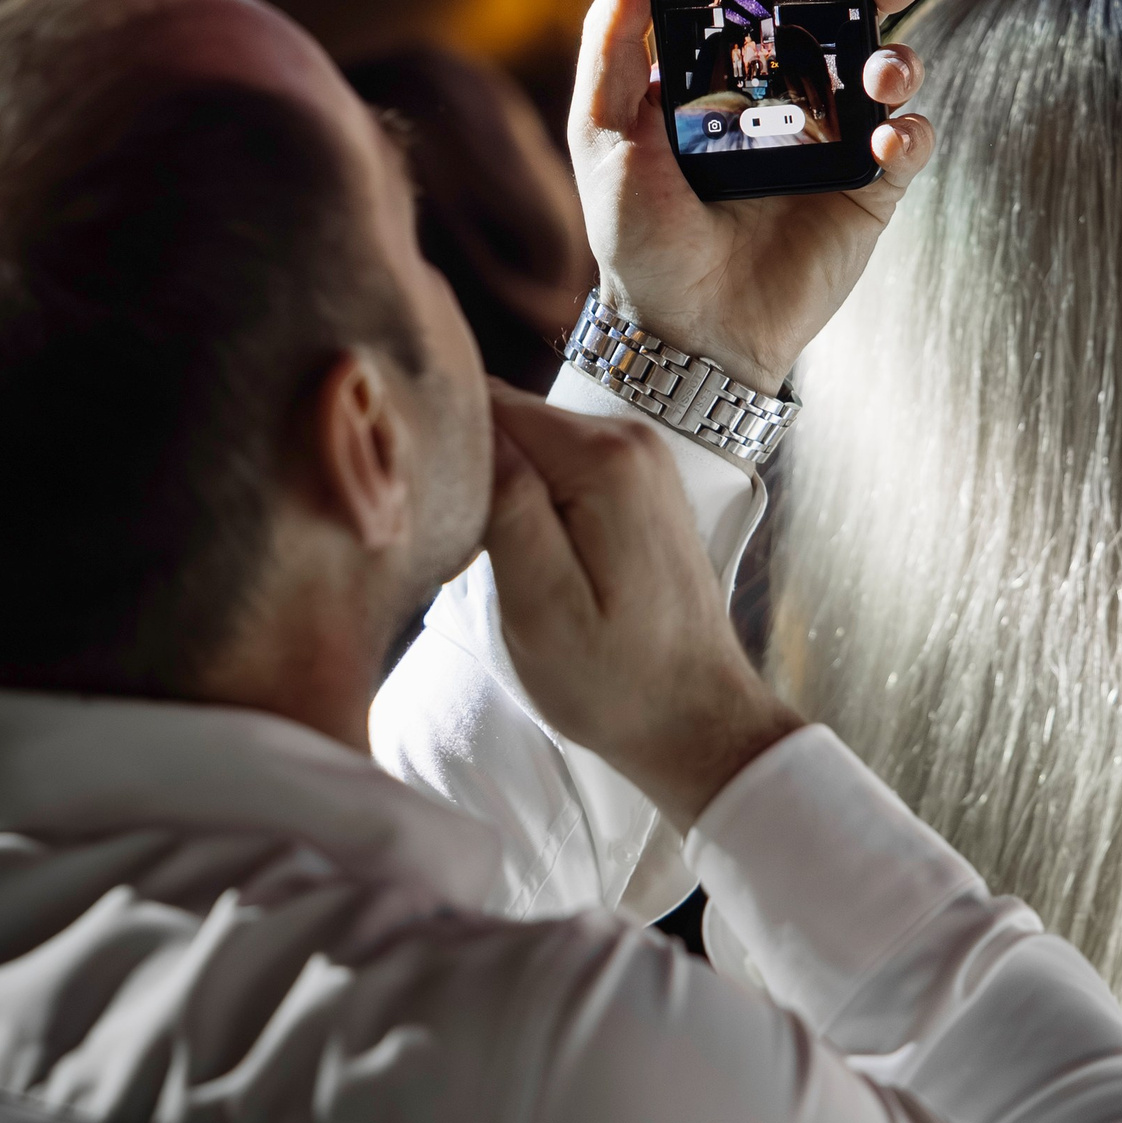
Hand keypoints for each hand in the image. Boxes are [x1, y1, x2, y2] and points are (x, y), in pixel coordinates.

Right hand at [483, 383, 798, 828]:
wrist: (696, 718)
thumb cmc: (614, 682)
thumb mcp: (543, 609)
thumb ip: (508, 510)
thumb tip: (469, 427)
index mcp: (604, 460)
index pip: (488, 404)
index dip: (445, 448)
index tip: (425, 509)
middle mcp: (628, 437)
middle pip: (508, 415)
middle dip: (468, 467)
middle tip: (454, 547)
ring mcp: (638, 455)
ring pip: (527, 438)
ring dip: (493, 486)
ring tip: (485, 558)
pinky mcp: (634, 479)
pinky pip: (554, 461)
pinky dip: (524, 497)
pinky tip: (519, 553)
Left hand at [569, 0, 933, 392]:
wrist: (682, 334)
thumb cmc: (635, 237)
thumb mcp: (602, 129)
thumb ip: (615, 39)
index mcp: (729, 72)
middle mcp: (789, 98)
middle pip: (848, 18)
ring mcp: (833, 144)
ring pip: (890, 71)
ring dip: (899, 54)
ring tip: (880, 69)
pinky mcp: (869, 194)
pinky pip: (910, 146)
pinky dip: (910, 132)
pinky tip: (883, 140)